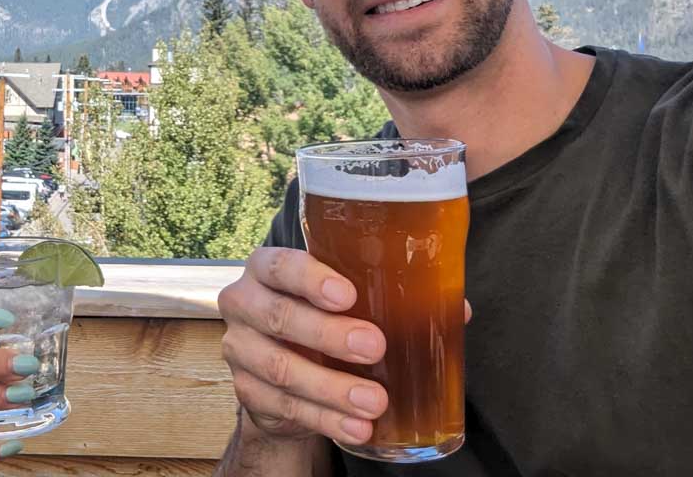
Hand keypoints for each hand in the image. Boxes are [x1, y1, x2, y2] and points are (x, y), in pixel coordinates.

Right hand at [218, 247, 389, 446]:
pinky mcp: (247, 391)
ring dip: (331, 387)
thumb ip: (383, 296)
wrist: (283, 368)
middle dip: (328, 334)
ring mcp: (240, 349)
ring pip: (281, 368)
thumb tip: (452, 307)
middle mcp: (244, 304)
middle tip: (374, 346)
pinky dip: (325, 419)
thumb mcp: (340, 298)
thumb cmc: (318, 316)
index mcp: (265, 269)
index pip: (279, 265)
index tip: (348, 295)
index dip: (310, 279)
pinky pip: (284, 407)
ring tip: (374, 400)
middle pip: (278, 316)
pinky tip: (356, 427)